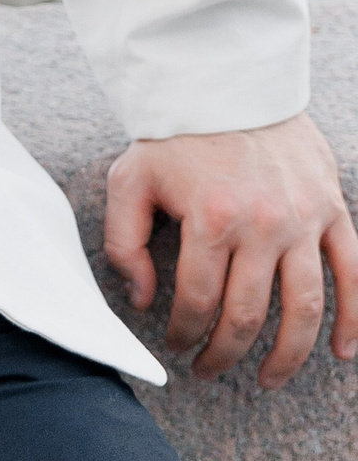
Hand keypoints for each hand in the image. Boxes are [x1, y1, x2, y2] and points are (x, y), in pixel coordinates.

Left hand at [105, 112, 357, 389]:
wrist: (228, 81)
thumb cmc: (174, 134)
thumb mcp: (130, 180)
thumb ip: (126, 243)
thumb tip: (142, 299)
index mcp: (211, 217)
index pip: (198, 301)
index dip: (184, 332)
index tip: (176, 344)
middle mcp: (262, 223)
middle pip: (248, 315)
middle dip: (224, 352)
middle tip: (208, 369)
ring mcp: (304, 219)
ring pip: (304, 308)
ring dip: (287, 354)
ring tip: (267, 380)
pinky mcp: (333, 209)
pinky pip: (353, 273)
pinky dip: (354, 319)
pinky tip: (342, 353)